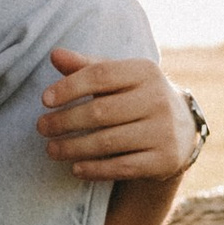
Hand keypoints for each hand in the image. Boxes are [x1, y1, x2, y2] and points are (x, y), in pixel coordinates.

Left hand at [37, 49, 197, 181]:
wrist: (181, 130)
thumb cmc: (137, 97)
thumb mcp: (118, 78)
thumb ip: (87, 66)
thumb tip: (54, 55)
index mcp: (146, 72)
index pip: (101, 75)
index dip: (69, 87)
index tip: (44, 100)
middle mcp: (158, 99)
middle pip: (101, 111)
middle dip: (65, 121)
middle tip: (42, 127)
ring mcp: (164, 132)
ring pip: (108, 142)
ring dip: (73, 148)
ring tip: (51, 149)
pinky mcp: (164, 160)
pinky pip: (122, 167)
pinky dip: (95, 169)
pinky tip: (75, 168)